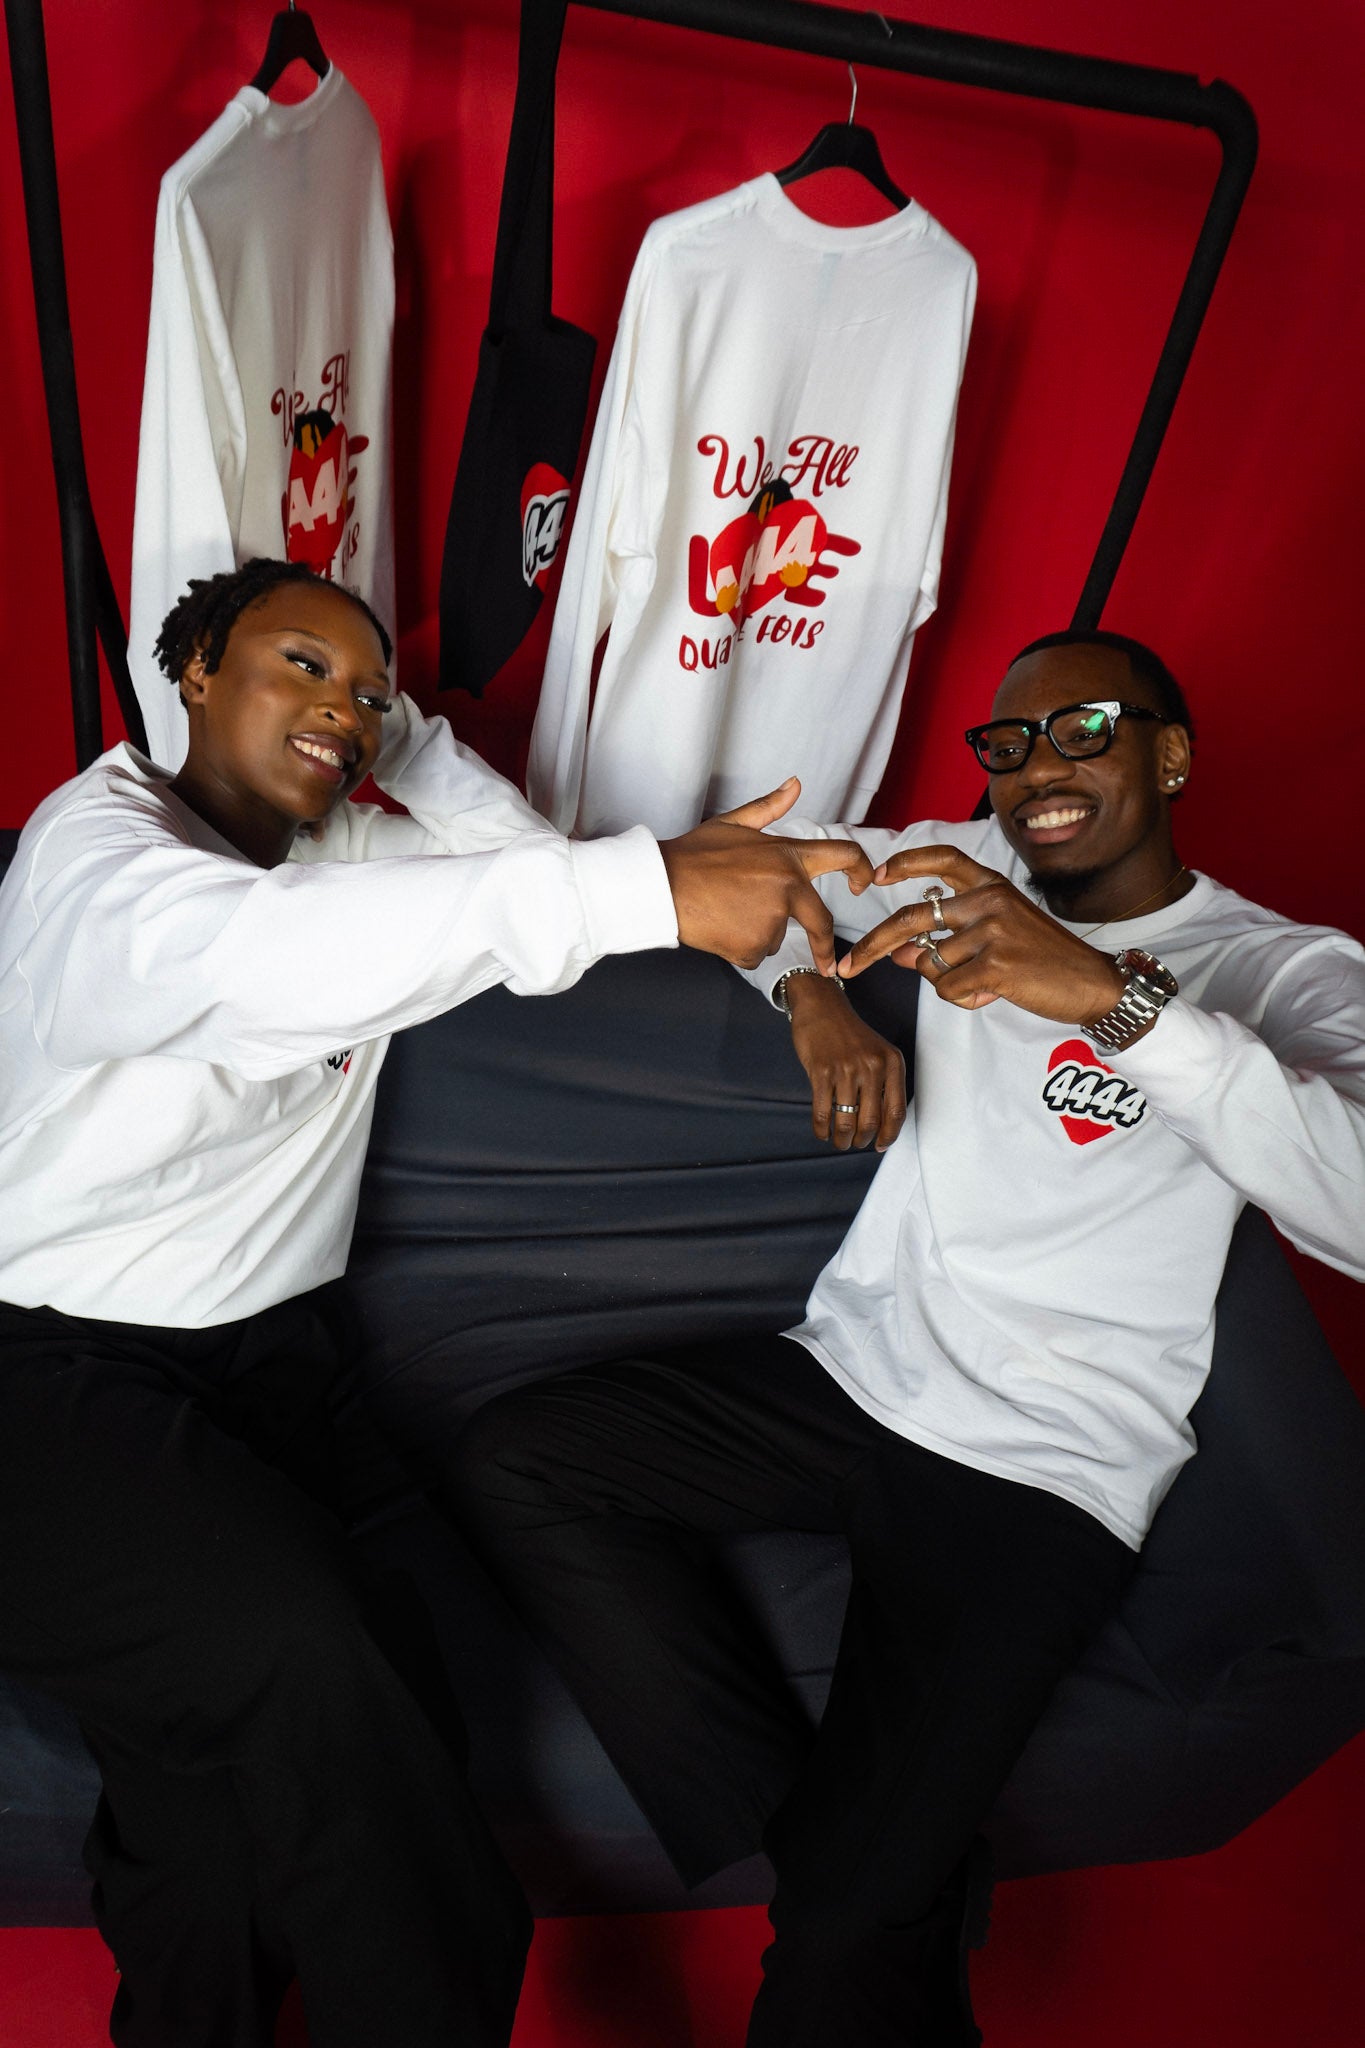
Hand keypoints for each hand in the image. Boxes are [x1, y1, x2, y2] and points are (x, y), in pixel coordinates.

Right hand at [661, 781, 875, 974]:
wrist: (662, 886)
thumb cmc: (694, 855)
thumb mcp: (732, 824)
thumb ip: (769, 808)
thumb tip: (795, 784)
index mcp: (788, 856)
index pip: (843, 854)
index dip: (861, 869)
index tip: (863, 884)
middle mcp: (788, 887)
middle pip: (820, 922)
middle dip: (823, 946)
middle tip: (825, 962)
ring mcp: (772, 918)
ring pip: (777, 937)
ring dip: (759, 933)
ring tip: (727, 913)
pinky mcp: (754, 945)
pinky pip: (756, 954)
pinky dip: (741, 949)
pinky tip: (720, 929)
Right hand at [785, 972, 906, 1151]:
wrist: (822, 1008)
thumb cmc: (850, 1036)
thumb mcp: (877, 1053)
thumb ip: (884, 1084)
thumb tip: (881, 1127)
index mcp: (892, 1062)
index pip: (896, 1111)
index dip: (888, 1135)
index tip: (879, 1145)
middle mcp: (872, 1066)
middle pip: (871, 1121)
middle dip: (862, 1140)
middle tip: (855, 1143)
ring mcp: (846, 1069)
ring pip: (846, 1120)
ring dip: (842, 1139)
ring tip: (840, 1141)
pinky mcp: (822, 1072)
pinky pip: (823, 1112)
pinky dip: (822, 1129)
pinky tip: (823, 1132)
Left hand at [836, 845, 1126, 1024]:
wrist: (1090, 983)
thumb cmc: (1042, 960)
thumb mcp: (995, 938)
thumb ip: (948, 939)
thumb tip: (900, 953)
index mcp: (992, 886)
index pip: (943, 858)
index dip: (906, 863)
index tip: (876, 875)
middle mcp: (990, 900)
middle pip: (911, 919)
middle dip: (873, 945)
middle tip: (847, 965)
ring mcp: (992, 930)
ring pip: (931, 965)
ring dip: (948, 984)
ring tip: (985, 984)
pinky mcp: (996, 964)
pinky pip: (948, 988)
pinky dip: (962, 999)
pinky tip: (992, 993)